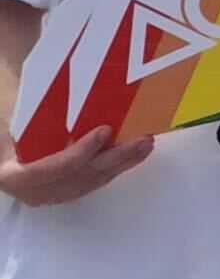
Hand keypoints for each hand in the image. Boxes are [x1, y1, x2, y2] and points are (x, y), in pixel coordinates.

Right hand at [0, 129, 152, 207]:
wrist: (6, 144)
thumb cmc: (8, 126)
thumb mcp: (11, 119)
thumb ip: (30, 114)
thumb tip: (52, 84)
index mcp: (13, 175)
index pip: (51, 168)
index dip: (80, 152)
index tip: (105, 131)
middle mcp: (34, 191)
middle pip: (80, 177)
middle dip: (115, 158)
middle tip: (141, 139)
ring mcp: (52, 194)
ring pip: (93, 181)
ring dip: (123, 162)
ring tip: (146, 144)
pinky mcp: (67, 192)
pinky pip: (96, 181)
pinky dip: (118, 167)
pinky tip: (137, 154)